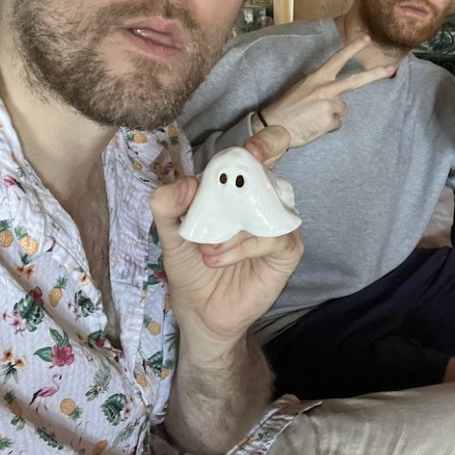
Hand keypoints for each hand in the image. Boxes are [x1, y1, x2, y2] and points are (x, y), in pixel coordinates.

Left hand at [150, 126, 302, 348]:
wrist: (200, 311)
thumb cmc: (191, 266)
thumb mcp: (170, 233)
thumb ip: (167, 205)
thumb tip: (187, 183)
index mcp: (238, 186)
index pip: (263, 152)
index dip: (265, 143)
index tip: (250, 148)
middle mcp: (262, 199)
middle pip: (274, 169)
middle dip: (258, 164)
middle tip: (241, 172)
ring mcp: (277, 222)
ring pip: (267, 204)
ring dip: (233, 224)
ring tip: (206, 246)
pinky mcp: (286, 249)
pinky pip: (273, 236)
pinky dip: (243, 246)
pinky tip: (219, 258)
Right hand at [257, 35, 394, 146]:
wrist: (274, 126)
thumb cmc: (286, 108)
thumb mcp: (302, 88)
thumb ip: (320, 87)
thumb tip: (335, 95)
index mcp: (317, 78)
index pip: (337, 59)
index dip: (352, 49)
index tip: (366, 39)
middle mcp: (325, 89)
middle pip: (355, 81)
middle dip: (375, 74)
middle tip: (391, 68)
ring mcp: (329, 105)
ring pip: (342, 109)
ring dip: (331, 114)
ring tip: (313, 116)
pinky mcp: (330, 121)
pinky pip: (336, 124)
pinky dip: (327, 127)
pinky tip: (314, 125)